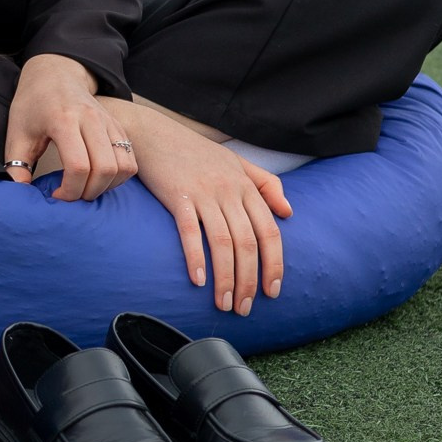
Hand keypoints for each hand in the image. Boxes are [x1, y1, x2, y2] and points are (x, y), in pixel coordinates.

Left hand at [3, 53, 136, 202]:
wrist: (54, 74)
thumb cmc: (33, 104)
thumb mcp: (16, 132)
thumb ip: (16, 163)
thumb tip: (21, 191)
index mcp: (64, 120)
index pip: (78, 166)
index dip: (70, 190)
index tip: (56, 195)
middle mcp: (91, 119)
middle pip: (105, 168)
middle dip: (89, 192)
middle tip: (72, 195)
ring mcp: (108, 121)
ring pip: (123, 166)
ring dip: (107, 186)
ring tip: (86, 187)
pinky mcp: (118, 126)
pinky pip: (130, 160)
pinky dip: (118, 177)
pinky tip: (99, 178)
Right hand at [123, 105, 292, 314]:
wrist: (152, 133)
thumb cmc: (194, 151)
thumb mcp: (236, 162)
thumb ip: (266, 184)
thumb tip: (288, 211)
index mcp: (246, 186)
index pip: (269, 231)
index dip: (274, 264)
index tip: (272, 292)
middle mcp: (229, 191)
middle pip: (247, 244)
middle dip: (249, 281)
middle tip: (243, 308)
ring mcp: (204, 193)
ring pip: (223, 243)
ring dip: (225, 278)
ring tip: (224, 304)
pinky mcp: (178, 196)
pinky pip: (190, 231)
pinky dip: (196, 257)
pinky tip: (198, 280)